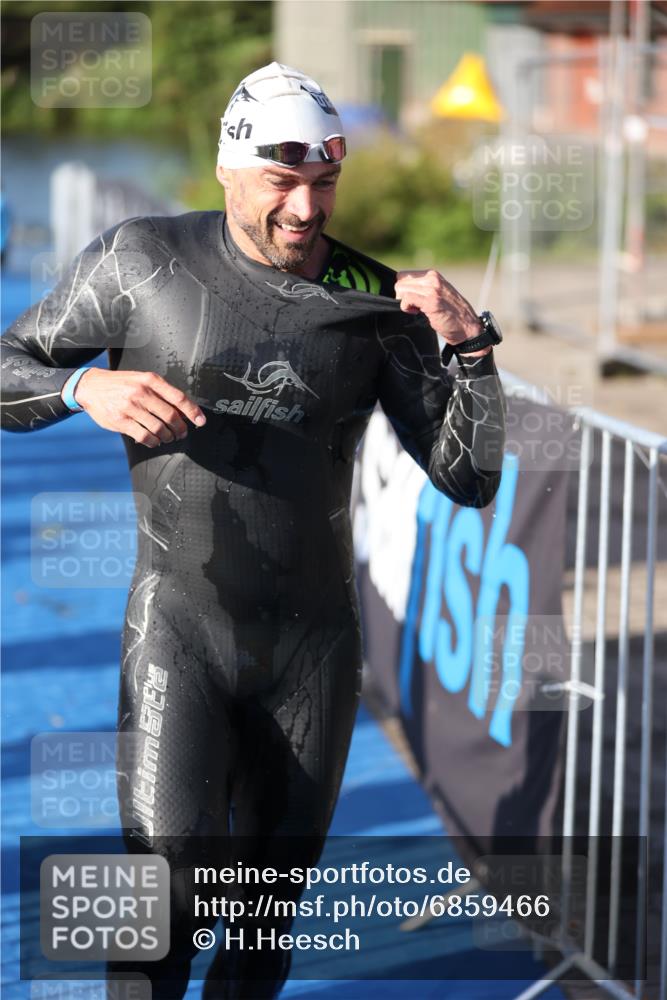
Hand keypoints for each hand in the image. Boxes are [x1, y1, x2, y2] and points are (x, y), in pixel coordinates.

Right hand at [71, 368, 206, 446]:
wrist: (91, 386)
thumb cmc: (121, 384)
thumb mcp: (141, 380)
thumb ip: (161, 393)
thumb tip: (184, 411)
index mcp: (150, 380)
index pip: (178, 397)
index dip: (192, 411)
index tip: (201, 421)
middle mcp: (141, 392)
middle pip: (171, 416)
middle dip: (180, 429)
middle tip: (181, 433)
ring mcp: (130, 407)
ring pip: (159, 428)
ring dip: (167, 437)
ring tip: (167, 438)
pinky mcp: (120, 421)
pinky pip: (144, 436)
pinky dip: (153, 442)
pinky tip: (154, 441)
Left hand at [394, 269, 490, 356]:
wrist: (467, 327)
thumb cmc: (451, 314)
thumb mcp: (437, 294)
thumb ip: (423, 289)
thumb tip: (401, 290)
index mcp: (433, 275)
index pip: (404, 275)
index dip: (404, 289)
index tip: (413, 300)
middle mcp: (432, 279)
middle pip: (400, 281)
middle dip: (402, 296)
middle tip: (415, 306)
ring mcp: (432, 289)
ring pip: (401, 289)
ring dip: (405, 302)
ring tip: (418, 310)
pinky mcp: (431, 301)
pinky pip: (406, 299)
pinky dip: (406, 308)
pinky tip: (417, 313)